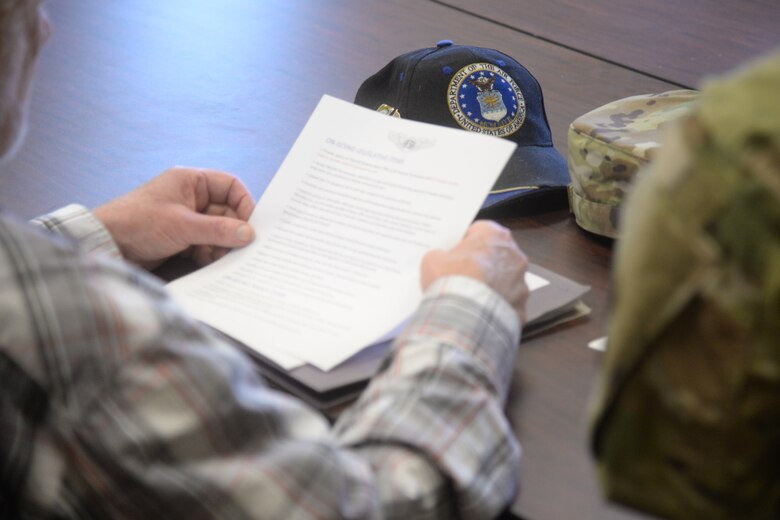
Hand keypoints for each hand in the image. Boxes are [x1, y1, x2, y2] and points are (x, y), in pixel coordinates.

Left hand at [93, 167, 255, 269]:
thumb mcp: (182, 225)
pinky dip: (211, 254)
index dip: (245, 204)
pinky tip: (212, 263)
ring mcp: (186, 219)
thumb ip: (218, 230)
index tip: (253, 225)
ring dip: (223, 244)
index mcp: (191, 181)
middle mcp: (191, 197)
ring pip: (218, 231)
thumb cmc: (138, 223)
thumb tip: (249, 234)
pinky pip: (206, 245)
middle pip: (227, 212)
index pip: (230, 186)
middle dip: (234, 230)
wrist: (104, 245)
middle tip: (244, 248)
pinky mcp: (180, 239)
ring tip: (226, 257)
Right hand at [421, 220, 529, 323]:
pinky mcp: (522, 305)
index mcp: (494, 235)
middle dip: (482, 263)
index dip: (466, 241)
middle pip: (496, 255)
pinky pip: (509, 303)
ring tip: (471, 296)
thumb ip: (441, 255)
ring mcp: (521, 281)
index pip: (481, 230)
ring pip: (506, 280)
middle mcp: (514, 255)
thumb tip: (441, 261)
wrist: (463, 315)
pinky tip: (481, 310)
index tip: (457, 251)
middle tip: (462, 274)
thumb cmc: (453, 281)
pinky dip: (497, 306)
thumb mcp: (433, 260)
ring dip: (492, 285)